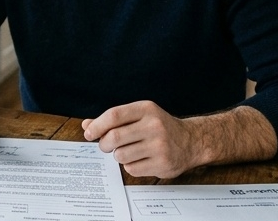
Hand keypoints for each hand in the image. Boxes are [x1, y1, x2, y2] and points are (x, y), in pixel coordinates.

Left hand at [81, 100, 201, 177]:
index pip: (114, 115)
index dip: (97, 125)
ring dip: (118, 156)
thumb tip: (87, 125)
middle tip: (105, 145)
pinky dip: (130, 166)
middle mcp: (154, 126)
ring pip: (121, 155)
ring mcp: (159, 146)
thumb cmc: (159, 127)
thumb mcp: (139, 116)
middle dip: (103, 144)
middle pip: (114, 137)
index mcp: (146, 109)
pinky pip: (132, 169)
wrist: (191, 141)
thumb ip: (113, 120)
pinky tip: (141, 159)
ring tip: (128, 151)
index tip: (88, 133)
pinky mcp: (163, 164)